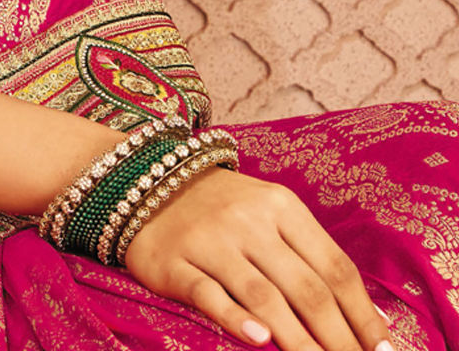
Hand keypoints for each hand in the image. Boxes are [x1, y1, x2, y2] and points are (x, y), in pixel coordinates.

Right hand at [123, 166, 392, 350]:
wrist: (146, 181)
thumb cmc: (224, 209)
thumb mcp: (271, 214)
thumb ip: (313, 259)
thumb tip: (370, 324)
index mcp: (281, 206)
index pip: (335, 267)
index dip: (363, 315)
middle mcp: (249, 221)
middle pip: (306, 288)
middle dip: (339, 340)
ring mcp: (210, 241)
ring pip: (264, 297)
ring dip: (299, 342)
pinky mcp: (174, 262)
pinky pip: (210, 295)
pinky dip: (236, 320)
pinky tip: (261, 342)